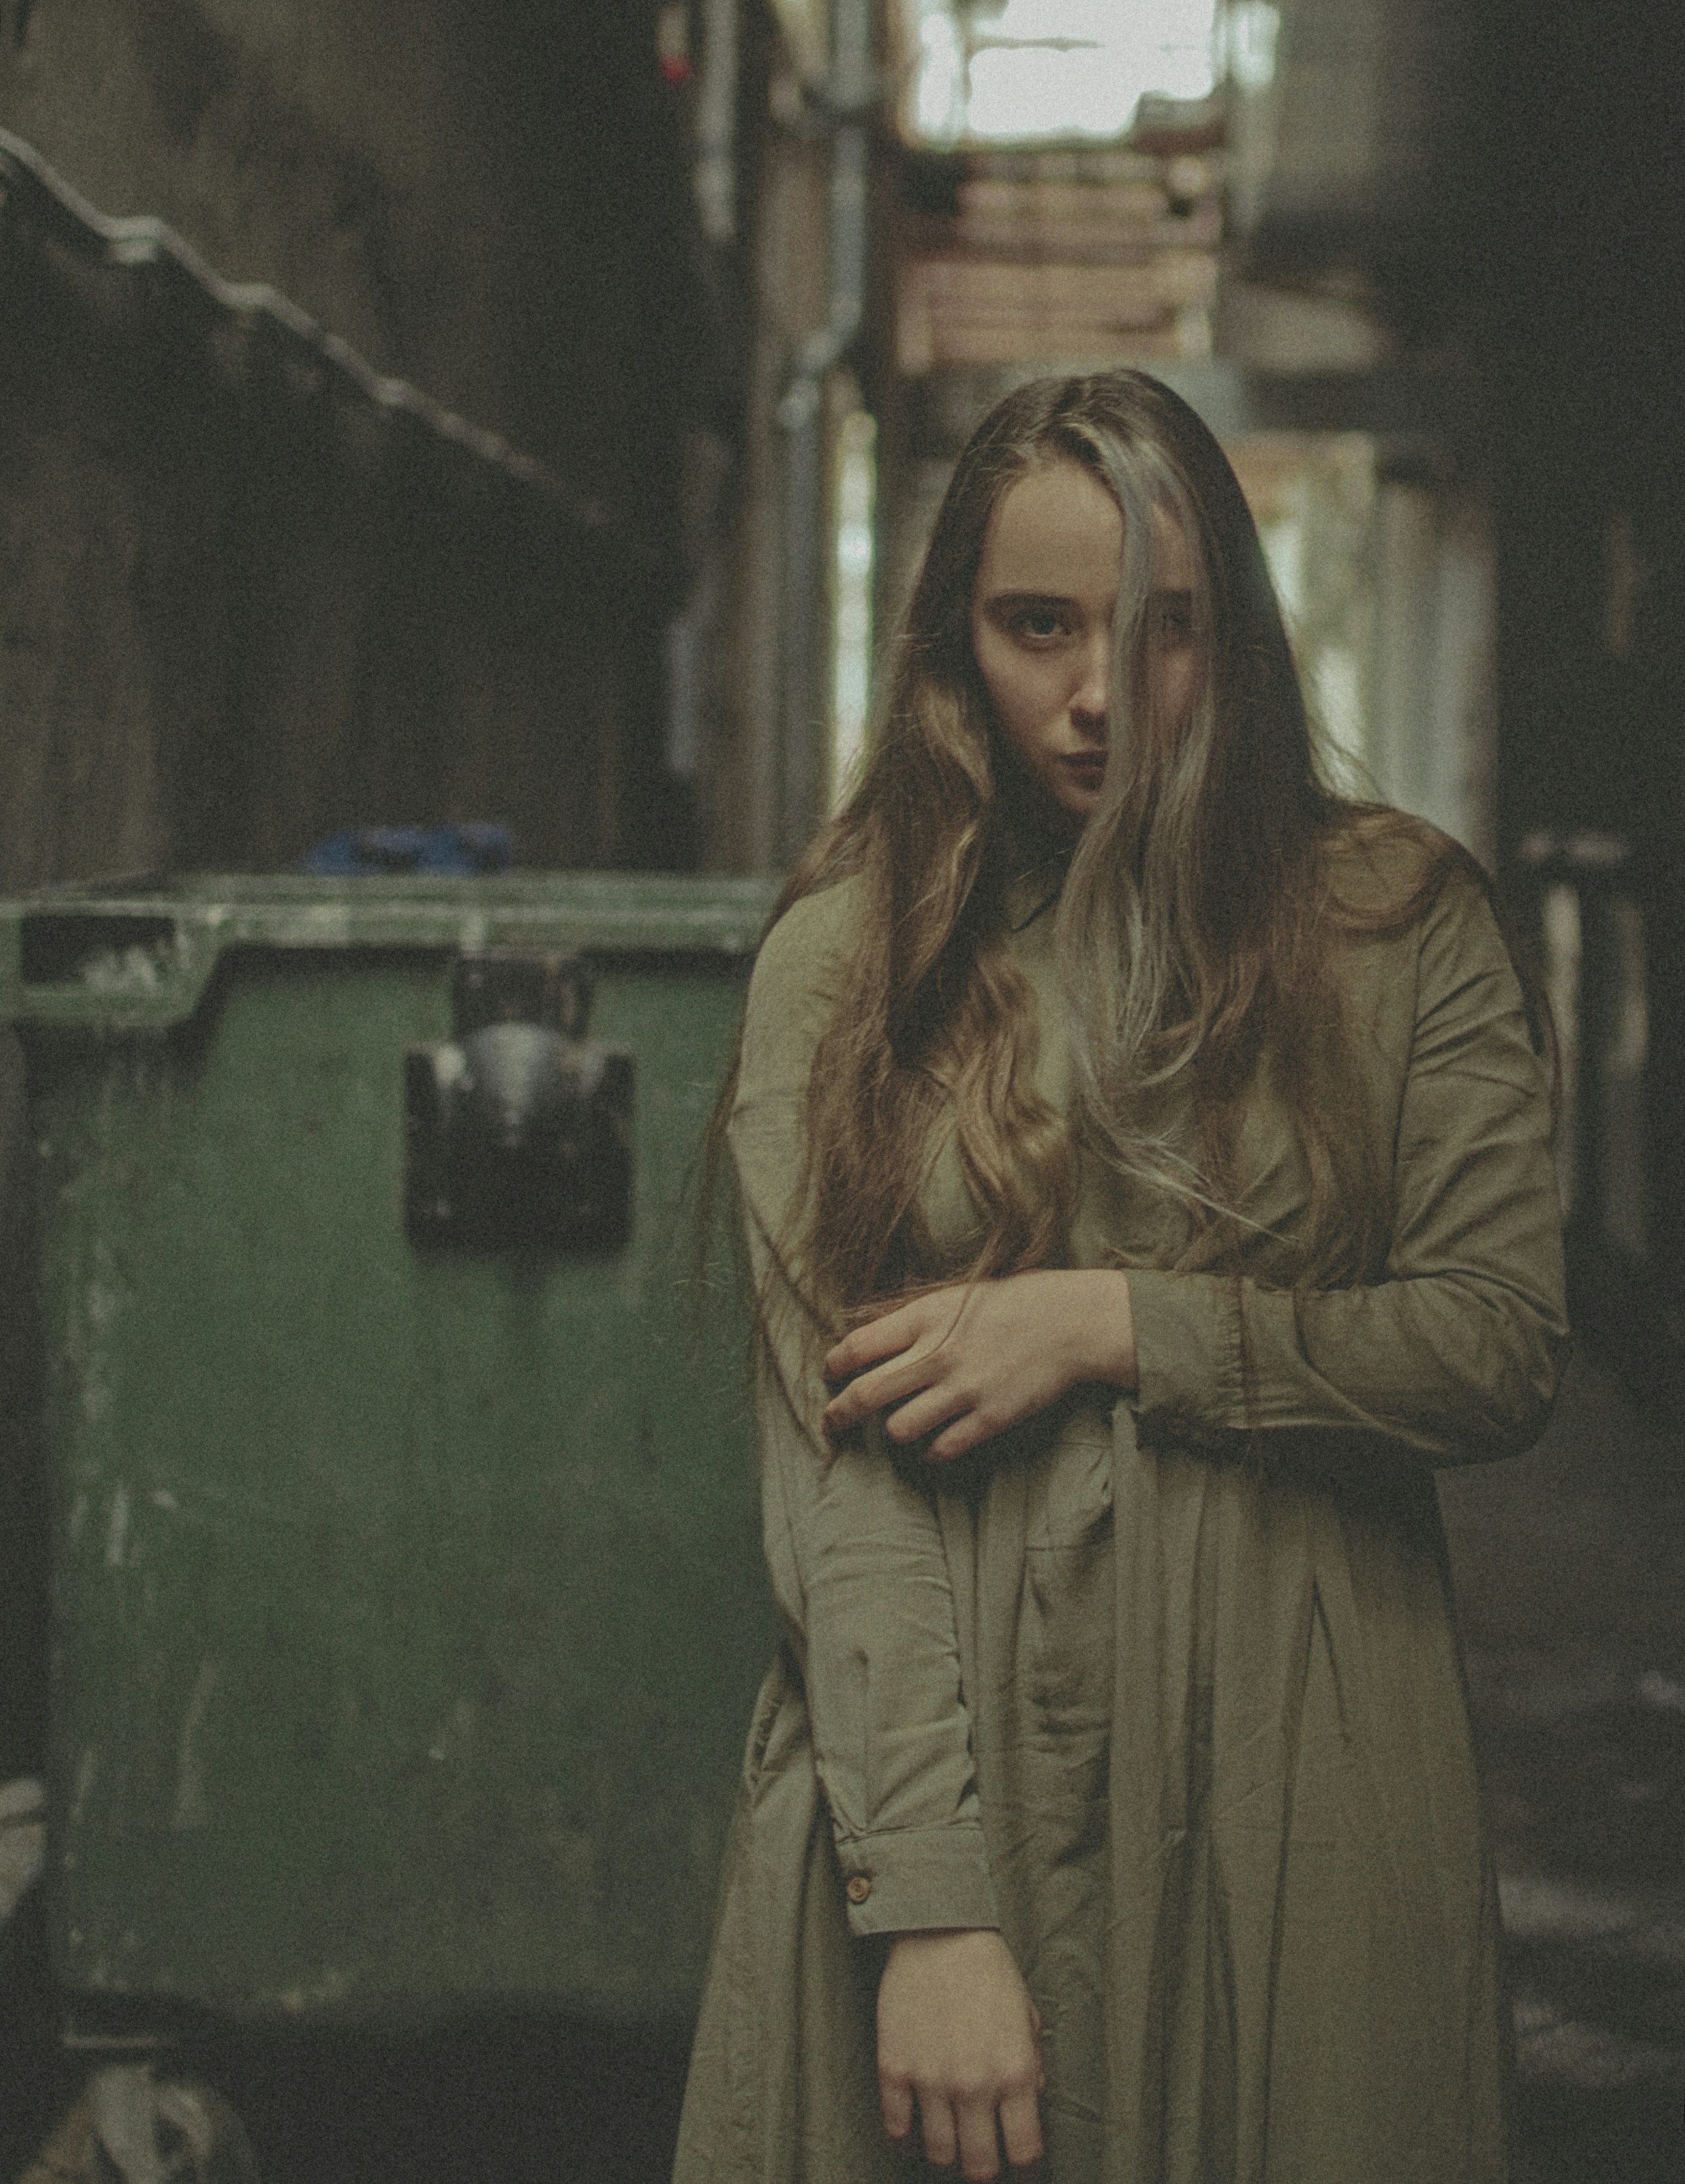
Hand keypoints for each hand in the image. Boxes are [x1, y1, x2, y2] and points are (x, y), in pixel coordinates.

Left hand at [823, 1269, 1135, 1461]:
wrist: (1070, 1322)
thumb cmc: (1012, 1303)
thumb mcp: (955, 1296)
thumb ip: (913, 1319)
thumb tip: (866, 1338)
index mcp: (925, 1318)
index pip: (858, 1346)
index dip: (834, 1364)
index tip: (830, 1373)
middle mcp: (937, 1354)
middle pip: (866, 1394)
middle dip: (839, 1413)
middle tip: (832, 1422)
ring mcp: (963, 1389)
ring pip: (898, 1429)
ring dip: (893, 1431)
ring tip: (900, 1426)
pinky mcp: (989, 1418)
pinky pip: (940, 1450)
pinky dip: (931, 1452)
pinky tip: (935, 1443)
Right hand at [877, 1929, 1044, 2177]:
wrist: (939, 1929)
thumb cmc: (988, 1970)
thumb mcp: (1027, 2015)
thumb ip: (1031, 2065)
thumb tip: (1028, 2103)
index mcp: (1014, 2073)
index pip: (1025, 2152)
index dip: (1023, 2164)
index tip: (1018, 2160)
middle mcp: (974, 2084)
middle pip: (979, 2166)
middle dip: (983, 2168)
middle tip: (981, 2155)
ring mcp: (930, 2078)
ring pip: (938, 2153)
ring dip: (946, 2150)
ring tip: (949, 2135)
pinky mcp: (894, 2067)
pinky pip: (896, 2126)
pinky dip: (905, 2131)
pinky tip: (914, 2119)